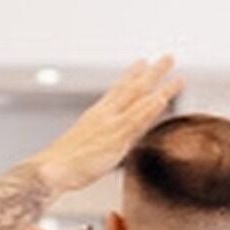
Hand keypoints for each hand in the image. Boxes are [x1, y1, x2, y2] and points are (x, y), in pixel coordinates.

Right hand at [27, 56, 182, 195]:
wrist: (52, 170)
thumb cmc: (61, 166)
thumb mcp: (79, 148)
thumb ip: (94, 144)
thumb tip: (100, 148)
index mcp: (95, 116)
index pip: (117, 91)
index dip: (131, 76)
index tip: (142, 63)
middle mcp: (104, 115)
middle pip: (132, 89)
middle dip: (151, 73)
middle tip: (168, 58)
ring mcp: (111, 125)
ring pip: (139, 100)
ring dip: (159, 86)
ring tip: (177, 76)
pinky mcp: (115, 138)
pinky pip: (136, 120)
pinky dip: (149, 107)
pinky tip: (162, 98)